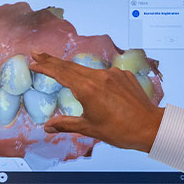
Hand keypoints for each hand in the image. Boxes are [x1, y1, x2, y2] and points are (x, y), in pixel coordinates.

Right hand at [30, 51, 163, 152]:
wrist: (149, 127)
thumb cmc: (120, 130)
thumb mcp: (89, 128)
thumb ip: (66, 124)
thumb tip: (48, 127)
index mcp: (87, 89)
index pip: (61, 73)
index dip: (45, 67)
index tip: (33, 62)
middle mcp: (99, 77)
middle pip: (70, 66)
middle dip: (52, 60)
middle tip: (37, 53)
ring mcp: (112, 74)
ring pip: (87, 69)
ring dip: (72, 70)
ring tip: (61, 70)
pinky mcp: (123, 76)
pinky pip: (104, 74)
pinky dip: (94, 78)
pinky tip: (95, 87)